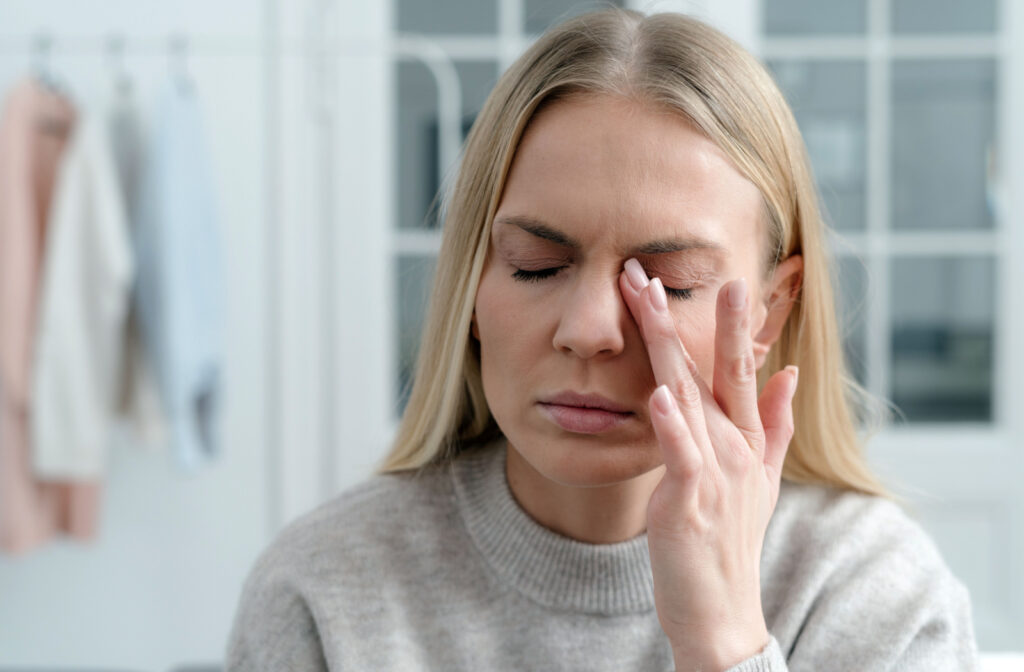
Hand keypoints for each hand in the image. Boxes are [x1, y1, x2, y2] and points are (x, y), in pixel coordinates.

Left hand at [619, 258, 797, 670]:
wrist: (723, 611)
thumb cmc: (730, 540)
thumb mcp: (760, 479)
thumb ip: (775, 424)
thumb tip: (791, 373)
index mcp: (745, 438)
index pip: (736, 367)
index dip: (726, 322)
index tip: (718, 275)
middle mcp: (734, 446)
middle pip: (712, 369)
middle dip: (688, 315)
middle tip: (658, 266)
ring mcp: (716, 472)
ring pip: (689, 396)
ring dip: (669, 347)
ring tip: (650, 300)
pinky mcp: (691, 502)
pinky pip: (681, 456)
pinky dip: (671, 426)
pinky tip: (659, 395)